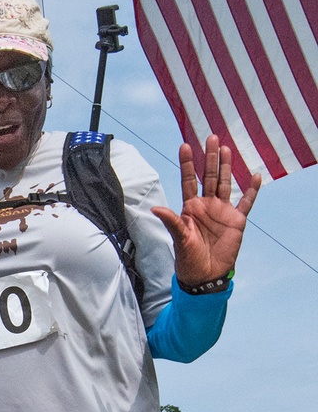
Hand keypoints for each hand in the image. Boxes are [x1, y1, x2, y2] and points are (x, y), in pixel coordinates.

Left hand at [151, 135, 260, 284]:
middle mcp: (206, 205)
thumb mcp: (180, 239)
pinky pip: (246, 202)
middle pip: (209, 176)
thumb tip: (155, 209)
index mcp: (190, 207)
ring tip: (227, 148)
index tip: (185, 145)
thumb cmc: (188, 258)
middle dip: (210, 158)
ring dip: (227, 167)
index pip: (188, 180)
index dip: (187, 164)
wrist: (206, 275)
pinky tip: (256, 176)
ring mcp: (222, 211)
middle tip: (211, 137)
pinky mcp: (237, 220)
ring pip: (226, 183)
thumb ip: (171, 221)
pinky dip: (252, 190)